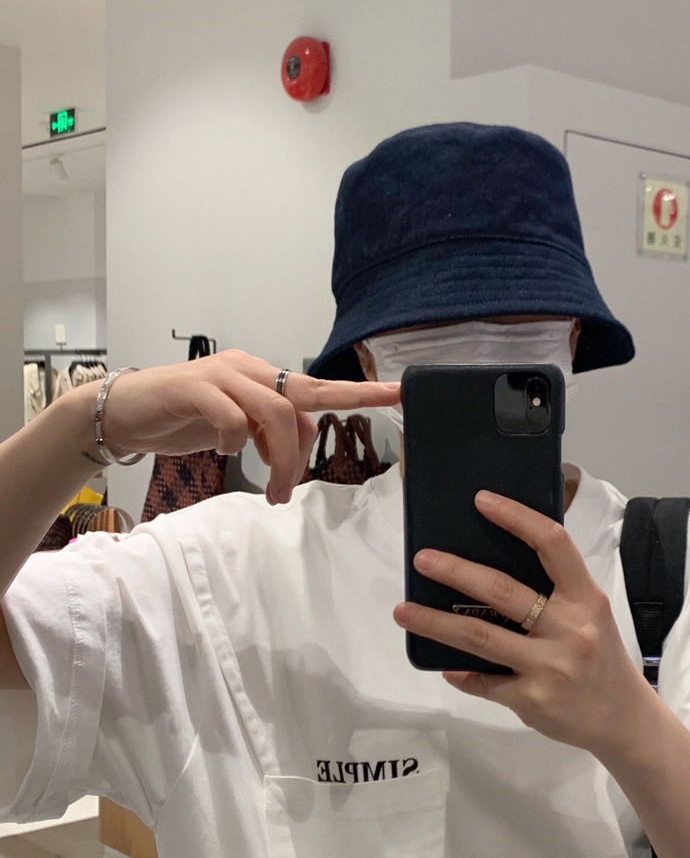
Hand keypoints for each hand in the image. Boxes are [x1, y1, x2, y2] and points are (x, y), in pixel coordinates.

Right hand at [83, 350, 399, 504]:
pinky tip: (224, 451)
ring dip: (280, 457)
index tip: (398, 393)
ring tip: (272, 490)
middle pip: (302, 396)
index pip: (316, 386)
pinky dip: (235, 442)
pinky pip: (233, 419)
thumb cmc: (181, 419)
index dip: (358, 392)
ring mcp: (221, 375)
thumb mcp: (234, 430)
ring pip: (274, 412)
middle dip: (325, 427)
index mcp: (261, 376)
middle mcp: (247, 368)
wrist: (123, 412)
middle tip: (311, 472)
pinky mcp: (194, 388)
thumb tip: (292, 457)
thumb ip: (265, 434)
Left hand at [392, 491, 653, 756]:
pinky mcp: (532, 700)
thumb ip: (555, 592)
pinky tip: (445, 665)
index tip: (482, 500)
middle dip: (456, 571)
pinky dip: (461, 673)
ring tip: (404, 611)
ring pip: (481, 637)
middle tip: (422, 559)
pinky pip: (484, 682)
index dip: (517, 518)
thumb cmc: (601, 656)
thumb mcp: (591, 614)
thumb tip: (491, 567)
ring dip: (436, 622)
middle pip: (503, 591)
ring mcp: (550, 667)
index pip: (553, 545)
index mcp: (586, 598)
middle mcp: (569, 629)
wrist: (624, 720)